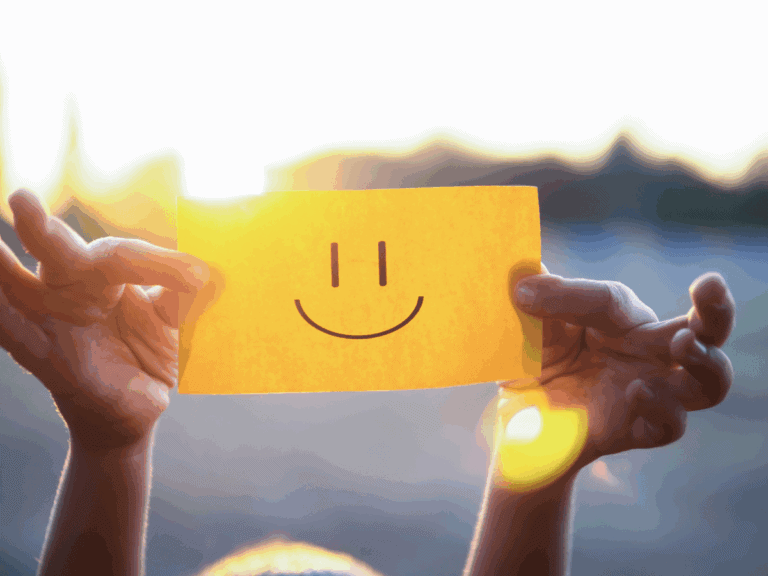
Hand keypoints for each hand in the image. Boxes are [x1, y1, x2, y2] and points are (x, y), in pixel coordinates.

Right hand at [0, 190, 208, 450]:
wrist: (137, 405)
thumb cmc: (151, 350)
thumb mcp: (173, 323)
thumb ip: (183, 297)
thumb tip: (206, 275)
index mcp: (107, 272)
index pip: (124, 257)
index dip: (160, 266)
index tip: (199, 278)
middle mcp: (73, 287)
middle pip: (59, 253)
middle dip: (40, 229)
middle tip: (24, 200)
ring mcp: (53, 320)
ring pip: (22, 289)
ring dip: (2, 270)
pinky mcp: (43, 356)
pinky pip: (14, 335)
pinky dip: (1, 318)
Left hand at [506, 264, 734, 469]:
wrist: (521, 421)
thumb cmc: (537, 365)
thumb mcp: (531, 332)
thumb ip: (535, 303)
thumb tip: (522, 276)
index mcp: (622, 320)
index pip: (612, 301)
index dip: (570, 296)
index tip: (523, 294)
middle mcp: (647, 352)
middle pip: (704, 330)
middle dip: (715, 309)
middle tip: (711, 286)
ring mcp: (649, 391)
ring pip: (708, 382)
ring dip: (705, 362)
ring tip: (684, 345)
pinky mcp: (638, 430)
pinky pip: (670, 425)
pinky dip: (663, 409)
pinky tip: (638, 393)